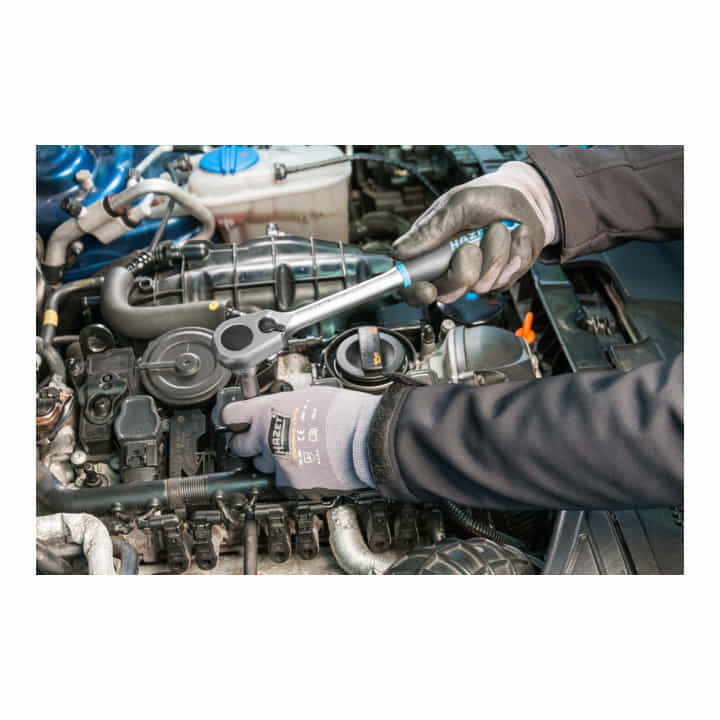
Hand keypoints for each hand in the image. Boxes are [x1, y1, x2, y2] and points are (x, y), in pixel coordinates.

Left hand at [222, 387, 379, 492]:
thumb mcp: (308, 395)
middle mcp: (266, 437)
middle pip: (239, 445)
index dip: (234, 418)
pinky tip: (308, 467)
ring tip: (295, 453)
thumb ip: (285, 405)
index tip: (237, 422)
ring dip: (273, 461)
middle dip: (249, 444)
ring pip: (262, 466)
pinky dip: (293, 477)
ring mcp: (277, 463)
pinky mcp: (291, 484)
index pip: (231, 414)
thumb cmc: (346, 413)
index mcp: (269, 411)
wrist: (365, 439)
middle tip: (265, 441)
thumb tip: (280, 409)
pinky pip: (283, 483)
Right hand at [392, 162, 556, 305]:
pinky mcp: (501, 278)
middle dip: (464, 270)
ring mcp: (478, 276)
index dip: (417, 292)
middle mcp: (452, 268)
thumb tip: (400, 252)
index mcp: (431, 252)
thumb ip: (430, 229)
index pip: (413, 285)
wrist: (526, 197)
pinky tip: (512, 238)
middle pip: (449, 292)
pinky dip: (514, 253)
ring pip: (483, 285)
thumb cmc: (487, 196)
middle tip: (470, 245)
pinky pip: (507, 278)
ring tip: (497, 229)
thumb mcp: (457, 204)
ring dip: (496, 253)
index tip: (427, 289)